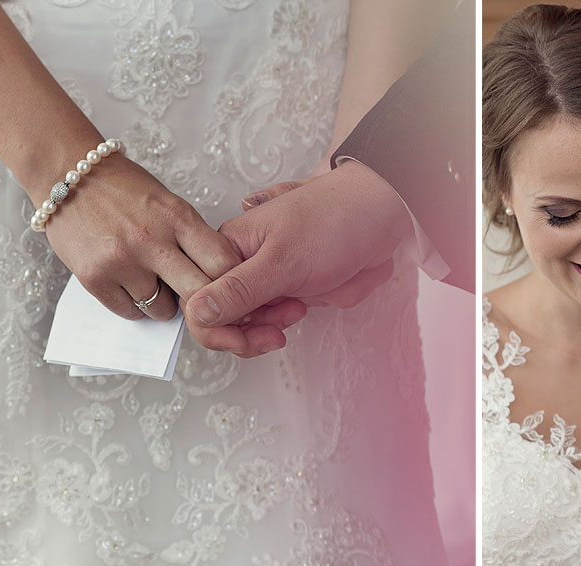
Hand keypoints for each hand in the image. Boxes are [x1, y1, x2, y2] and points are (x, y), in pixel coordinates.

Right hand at [44, 151, 240, 320]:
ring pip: (163, 309)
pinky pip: (130, 312)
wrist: (66, 173)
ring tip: (152, 280)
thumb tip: (218, 282)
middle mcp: (151, 240)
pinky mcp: (94, 277)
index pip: (224, 264)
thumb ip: (194, 240)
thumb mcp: (170, 204)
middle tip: (196, 298)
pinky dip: (134, 304)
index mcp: (178, 218)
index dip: (230, 282)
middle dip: (201, 301)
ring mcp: (121, 261)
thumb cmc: (124, 190)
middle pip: (198, 293)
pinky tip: (129, 283)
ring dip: (163, 302)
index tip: (226, 287)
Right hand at [184, 159, 413, 356]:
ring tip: (307, 301)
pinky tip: (325, 292)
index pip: (201, 303)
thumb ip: (238, 290)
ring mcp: (271, 274)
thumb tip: (196, 311)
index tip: (246, 339)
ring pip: (266, 319)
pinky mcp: (296, 283)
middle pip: (232, 318)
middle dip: (261, 324)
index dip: (219, 328)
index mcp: (228, 249)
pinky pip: (295, 310)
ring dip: (290, 314)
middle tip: (288, 316)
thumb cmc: (334, 220)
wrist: (384, 211)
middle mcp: (244, 262)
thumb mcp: (283, 261)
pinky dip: (314, 304)